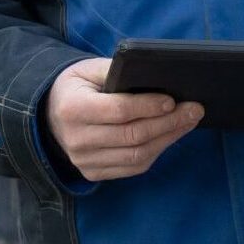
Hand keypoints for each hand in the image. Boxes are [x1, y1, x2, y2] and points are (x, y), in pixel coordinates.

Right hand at [45, 58, 204, 181]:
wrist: (49, 116)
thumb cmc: (76, 87)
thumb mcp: (87, 69)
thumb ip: (116, 71)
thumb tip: (155, 77)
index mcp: (73, 109)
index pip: (118, 111)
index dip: (148, 106)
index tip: (172, 100)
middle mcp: (77, 140)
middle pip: (133, 136)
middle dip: (168, 123)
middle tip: (194, 110)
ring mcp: (85, 161)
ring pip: (137, 155)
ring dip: (168, 138)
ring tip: (189, 122)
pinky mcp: (94, 173)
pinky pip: (133, 167)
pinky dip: (157, 151)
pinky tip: (170, 136)